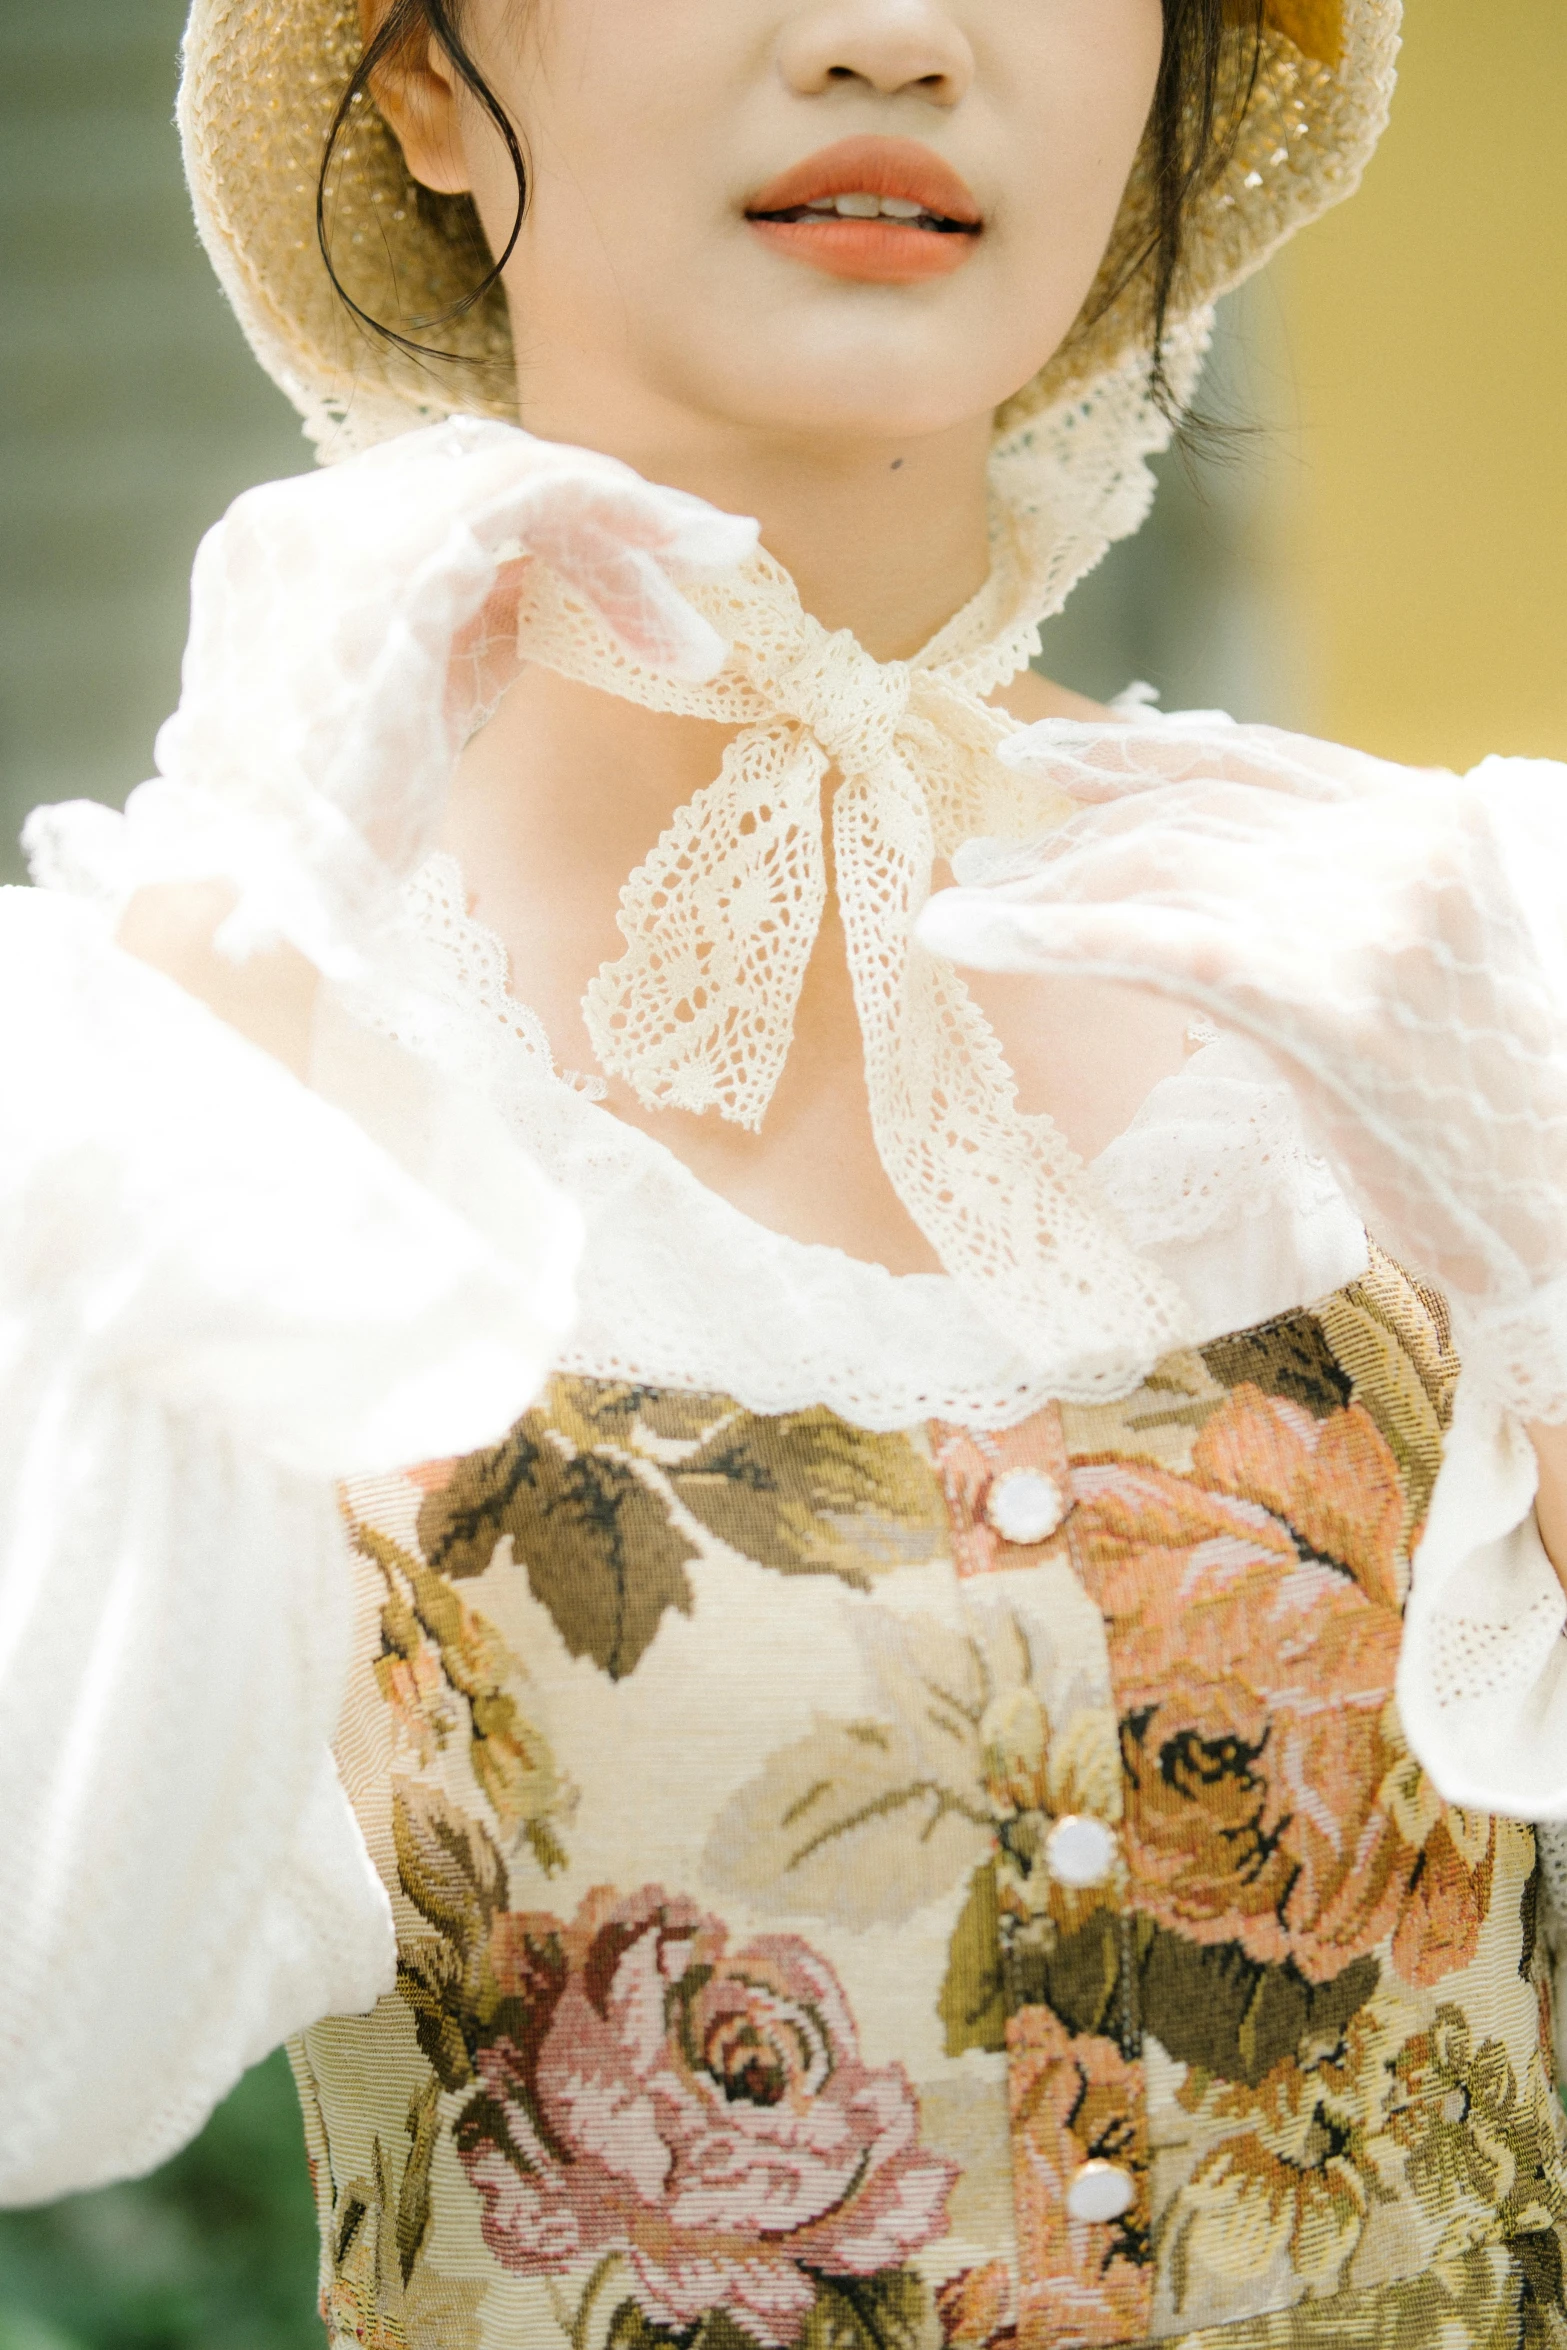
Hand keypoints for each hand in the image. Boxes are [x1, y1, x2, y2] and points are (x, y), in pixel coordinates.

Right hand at [27, 421, 757, 971]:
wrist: (267, 902)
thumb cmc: (330, 843)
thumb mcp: (405, 716)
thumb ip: (461, 638)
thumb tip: (542, 598)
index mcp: (280, 555)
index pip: (434, 492)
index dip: (551, 518)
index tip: (642, 569)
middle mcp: (296, 521)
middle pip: (479, 472)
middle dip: (604, 515)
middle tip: (708, 552)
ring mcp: (335, 531)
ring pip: (515, 477)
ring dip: (626, 524)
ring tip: (713, 561)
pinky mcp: (396, 563)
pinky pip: (533, 495)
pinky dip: (616, 515)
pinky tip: (677, 553)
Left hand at [920, 716, 1566, 1418]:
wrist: (1554, 1210)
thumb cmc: (1462, 1103)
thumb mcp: (1397, 958)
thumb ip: (1308, 890)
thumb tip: (1161, 857)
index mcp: (1422, 817)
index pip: (1245, 760)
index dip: (1126, 755)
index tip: (1033, 762)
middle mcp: (1402, 846)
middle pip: (1192, 813)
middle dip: (1068, 835)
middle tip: (980, 866)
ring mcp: (1373, 920)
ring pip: (1164, 870)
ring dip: (1043, 889)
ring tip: (962, 910)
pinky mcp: (1331, 1007)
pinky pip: (1163, 946)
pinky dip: (1056, 937)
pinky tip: (977, 941)